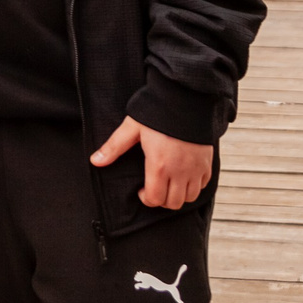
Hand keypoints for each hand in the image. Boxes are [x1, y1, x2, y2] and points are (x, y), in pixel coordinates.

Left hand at [89, 117, 213, 209]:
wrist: (185, 99)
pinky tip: (184, 175)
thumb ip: (114, 147)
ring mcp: (196, 168)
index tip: (142, 190)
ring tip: (169, 182)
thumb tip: (95, 161)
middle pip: (172, 203)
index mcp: (159, 165)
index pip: (155, 199)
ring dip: (178, 195)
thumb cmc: (158, 112)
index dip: (146, 199)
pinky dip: (194, 186)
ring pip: (189, 198)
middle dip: (161, 200)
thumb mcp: (132, 128)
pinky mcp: (207, 163)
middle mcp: (180, 171)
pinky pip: (203, 185)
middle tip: (154, 187)